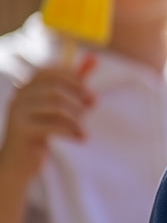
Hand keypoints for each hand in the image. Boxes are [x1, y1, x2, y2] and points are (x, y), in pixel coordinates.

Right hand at [0, 55, 95, 179]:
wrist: (19, 163)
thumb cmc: (42, 131)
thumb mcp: (60, 105)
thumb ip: (75, 83)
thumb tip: (93, 59)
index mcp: (27, 87)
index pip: (51, 71)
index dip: (74, 79)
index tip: (89, 95)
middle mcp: (19, 97)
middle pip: (56, 88)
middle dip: (79, 96)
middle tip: (92, 106)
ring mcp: (17, 113)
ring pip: (57, 106)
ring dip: (77, 118)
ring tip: (83, 130)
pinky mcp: (20, 130)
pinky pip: (53, 126)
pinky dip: (72, 132)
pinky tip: (80, 139)